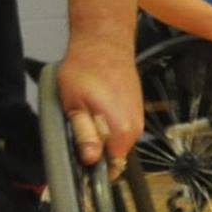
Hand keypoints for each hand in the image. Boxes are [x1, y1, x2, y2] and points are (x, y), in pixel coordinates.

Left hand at [56, 34, 142, 173]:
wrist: (104, 42)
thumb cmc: (85, 69)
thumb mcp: (74, 105)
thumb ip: (84, 134)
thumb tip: (91, 160)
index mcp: (121, 132)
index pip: (111, 167)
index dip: (93, 169)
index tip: (78, 162)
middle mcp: (134, 128)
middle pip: (113, 155)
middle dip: (94, 149)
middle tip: (76, 129)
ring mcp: (136, 118)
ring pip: (115, 140)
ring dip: (99, 134)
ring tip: (84, 112)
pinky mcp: (135, 109)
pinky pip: (119, 127)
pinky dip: (106, 123)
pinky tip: (94, 106)